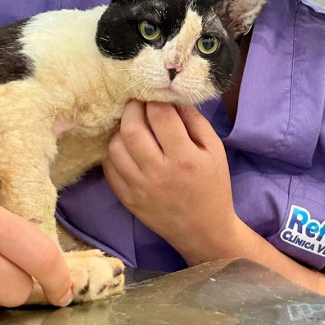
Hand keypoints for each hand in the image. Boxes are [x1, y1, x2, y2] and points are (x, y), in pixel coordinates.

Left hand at [102, 101, 242, 263]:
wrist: (204, 230)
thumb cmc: (213, 186)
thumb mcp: (215, 150)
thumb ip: (196, 121)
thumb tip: (173, 98)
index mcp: (184, 157)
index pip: (160, 116)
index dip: (154, 99)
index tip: (154, 94)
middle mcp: (158, 172)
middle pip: (131, 129)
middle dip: (132, 108)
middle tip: (138, 103)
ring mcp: (139, 187)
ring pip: (115, 147)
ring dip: (120, 130)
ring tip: (132, 126)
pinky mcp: (127, 199)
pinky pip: (109, 168)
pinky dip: (113, 152)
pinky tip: (126, 147)